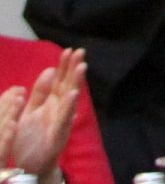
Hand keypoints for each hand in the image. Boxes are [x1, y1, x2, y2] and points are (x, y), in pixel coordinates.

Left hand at [1, 47, 85, 176]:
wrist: (29, 166)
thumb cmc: (31, 139)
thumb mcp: (31, 111)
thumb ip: (40, 93)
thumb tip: (50, 69)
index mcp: (51, 103)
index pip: (60, 81)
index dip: (64, 66)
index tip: (69, 50)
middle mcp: (59, 110)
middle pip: (68, 86)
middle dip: (74, 69)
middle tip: (80, 52)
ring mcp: (61, 122)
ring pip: (70, 100)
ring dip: (77, 83)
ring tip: (82, 67)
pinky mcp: (58, 135)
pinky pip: (64, 119)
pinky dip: (70, 107)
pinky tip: (74, 95)